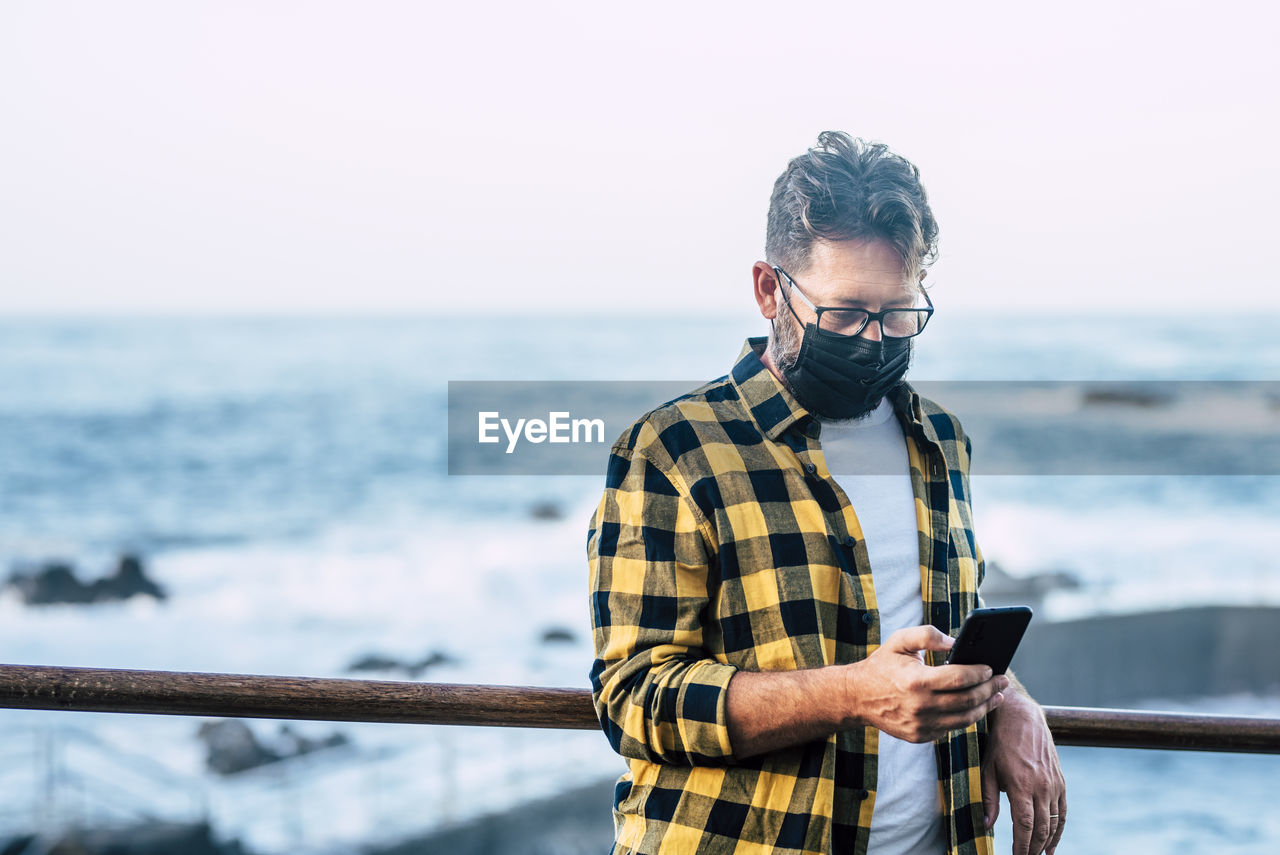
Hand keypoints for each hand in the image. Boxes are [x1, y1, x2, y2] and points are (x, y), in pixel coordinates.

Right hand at [845, 625, 1007, 742]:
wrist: (857, 696)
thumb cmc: (882, 665)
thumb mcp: (900, 641)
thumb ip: (928, 634)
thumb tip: (955, 641)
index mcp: (917, 681)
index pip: (960, 678)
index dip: (980, 673)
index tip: (991, 668)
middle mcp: (920, 706)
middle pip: (968, 700)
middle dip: (990, 690)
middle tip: (1002, 682)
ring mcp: (920, 725)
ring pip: (964, 719)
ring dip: (984, 708)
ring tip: (996, 697)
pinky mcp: (920, 736)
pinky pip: (950, 729)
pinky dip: (965, 718)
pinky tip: (973, 708)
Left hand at [981, 691, 1065, 854]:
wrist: (1023, 717)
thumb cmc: (999, 743)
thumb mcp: (987, 769)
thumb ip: (989, 799)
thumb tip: (987, 825)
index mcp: (1021, 785)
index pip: (1024, 825)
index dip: (1021, 845)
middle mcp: (1042, 786)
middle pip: (1041, 828)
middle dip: (1033, 848)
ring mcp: (1054, 784)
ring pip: (1055, 822)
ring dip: (1047, 842)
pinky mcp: (1061, 781)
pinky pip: (1063, 811)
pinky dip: (1060, 829)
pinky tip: (1053, 844)